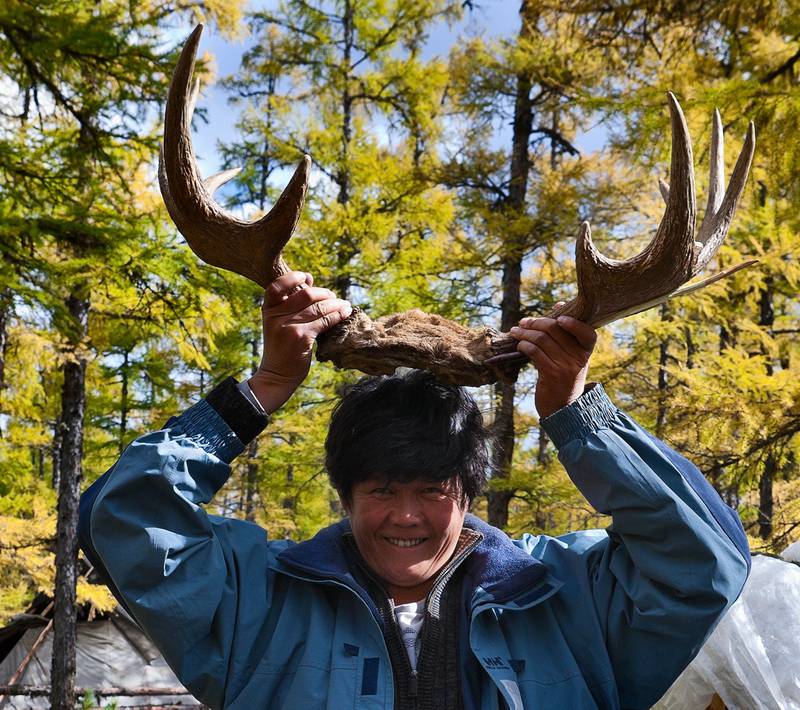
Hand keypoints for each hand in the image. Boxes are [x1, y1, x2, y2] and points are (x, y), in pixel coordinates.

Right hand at [248, 271, 351, 413]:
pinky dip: (337, 316)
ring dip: (336, 305)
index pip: (278, 285)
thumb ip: (290, 303)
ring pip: (318, 307)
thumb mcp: (278, 322)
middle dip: (325, 293)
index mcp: (268, 309)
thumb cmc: (281, 347)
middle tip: (335, 298)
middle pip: (306, 294)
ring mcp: (288, 326)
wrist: (276, 375)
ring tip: (346, 306)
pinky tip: (345, 315)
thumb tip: (309, 278)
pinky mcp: (301, 337)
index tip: (308, 277)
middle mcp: (276, 315)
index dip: (294, 277)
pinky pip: (324, 321)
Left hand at [509, 315, 596, 417]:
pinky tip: (519, 345)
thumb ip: (566, 336)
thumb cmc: (564, 378)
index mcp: (586, 352)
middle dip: (536, 322)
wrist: (561, 408)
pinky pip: (534, 352)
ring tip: (515, 331)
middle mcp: (578, 358)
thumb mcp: (571, 358)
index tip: (557, 313)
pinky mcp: (551, 374)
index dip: (573, 321)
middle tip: (523, 322)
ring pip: (542, 339)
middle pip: (556, 330)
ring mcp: (565, 366)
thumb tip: (559, 306)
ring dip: (525, 332)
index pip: (587, 332)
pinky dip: (524, 345)